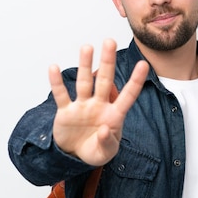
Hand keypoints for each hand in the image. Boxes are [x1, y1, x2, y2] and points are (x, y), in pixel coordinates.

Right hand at [48, 39, 148, 165]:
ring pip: (84, 82)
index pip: (127, 95)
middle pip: (104, 80)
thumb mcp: (105, 153)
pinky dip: (56, 82)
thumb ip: (107, 142)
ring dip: (85, 65)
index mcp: (113, 115)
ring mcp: (82, 107)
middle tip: (110, 41)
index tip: (143, 64)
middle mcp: (99, 105)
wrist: (75, 156)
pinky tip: (54, 68)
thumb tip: (106, 129)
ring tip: (87, 47)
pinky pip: (61, 95)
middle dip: (107, 62)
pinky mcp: (65, 111)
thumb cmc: (95, 150)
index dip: (135, 81)